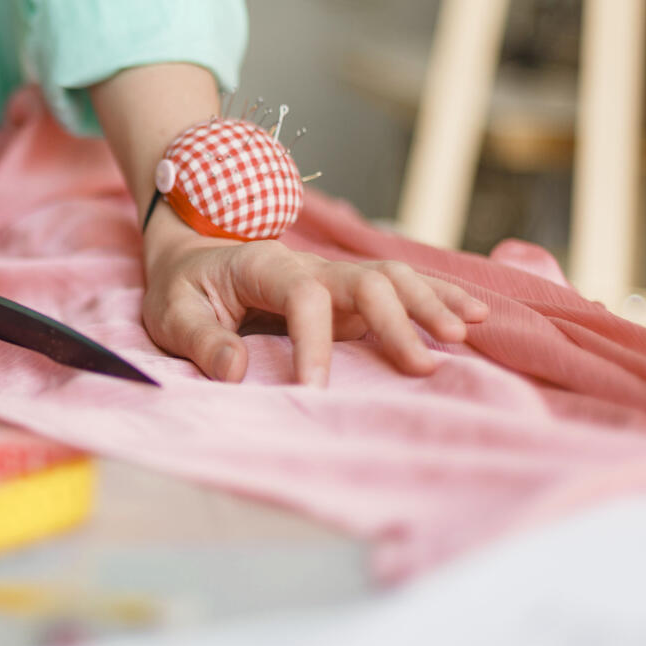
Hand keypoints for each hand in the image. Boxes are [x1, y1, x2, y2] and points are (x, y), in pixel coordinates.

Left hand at [141, 214, 488, 385]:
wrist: (192, 254)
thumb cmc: (183, 288)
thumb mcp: (170, 312)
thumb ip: (201, 340)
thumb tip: (236, 372)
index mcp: (262, 266)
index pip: (302, 294)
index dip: (313, 341)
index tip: (314, 390)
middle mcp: (308, 265)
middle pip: (365, 280)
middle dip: (398, 320)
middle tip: (421, 366)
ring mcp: (333, 277)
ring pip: (393, 277)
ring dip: (430, 302)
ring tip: (465, 333)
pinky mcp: (348, 295)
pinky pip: (400, 288)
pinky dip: (438, 297)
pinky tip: (475, 315)